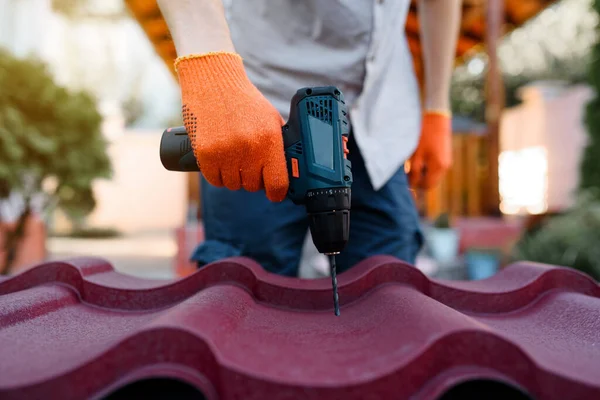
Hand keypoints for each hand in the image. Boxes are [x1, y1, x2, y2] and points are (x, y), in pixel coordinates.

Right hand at [175, 52, 288, 201]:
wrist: (213, 82)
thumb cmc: (244, 101)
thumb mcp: (271, 119)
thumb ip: (279, 145)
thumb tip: (289, 171)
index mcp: (269, 140)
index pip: (277, 183)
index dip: (277, 193)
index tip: (275, 194)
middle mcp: (248, 148)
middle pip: (253, 186)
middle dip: (253, 178)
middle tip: (249, 163)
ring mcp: (225, 152)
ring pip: (233, 184)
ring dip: (234, 176)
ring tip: (233, 157)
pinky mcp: (205, 154)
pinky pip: (215, 180)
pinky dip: (217, 174)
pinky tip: (220, 159)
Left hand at [408, 110, 451, 189]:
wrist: (435, 116)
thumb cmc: (423, 135)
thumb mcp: (415, 155)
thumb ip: (413, 172)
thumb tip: (412, 185)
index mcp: (438, 167)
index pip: (427, 186)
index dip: (415, 185)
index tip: (406, 179)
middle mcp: (445, 166)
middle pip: (431, 182)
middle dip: (419, 180)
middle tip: (408, 171)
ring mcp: (447, 161)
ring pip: (434, 175)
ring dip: (423, 173)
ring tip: (413, 162)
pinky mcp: (446, 155)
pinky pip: (436, 167)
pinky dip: (427, 167)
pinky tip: (420, 157)